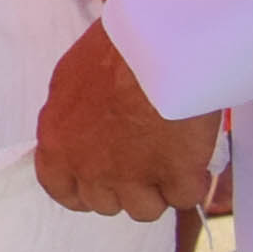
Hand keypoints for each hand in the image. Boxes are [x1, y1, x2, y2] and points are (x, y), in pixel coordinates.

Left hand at [31, 18, 220, 222]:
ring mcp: (132, 175)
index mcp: (58, 141)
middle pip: (105, 203)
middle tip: (143, 160)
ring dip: (159, 189)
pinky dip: (192, 181)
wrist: (158, 42)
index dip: (82, 191)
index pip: (61, 189)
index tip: (98, 185)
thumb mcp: (72, 82)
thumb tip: (83, 135)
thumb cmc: (116, 49)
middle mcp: (89, 166)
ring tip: (171, 156)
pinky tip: (194, 157)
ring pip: (145, 209)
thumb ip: (73, 120)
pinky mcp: (174, 175)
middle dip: (124, 186)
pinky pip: (184, 197)